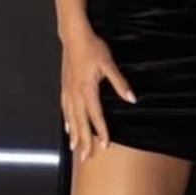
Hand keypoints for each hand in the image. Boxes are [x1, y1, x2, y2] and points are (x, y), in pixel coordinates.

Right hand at [60, 26, 136, 159]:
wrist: (74, 37)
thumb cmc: (92, 48)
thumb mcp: (109, 64)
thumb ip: (119, 83)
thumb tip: (131, 98)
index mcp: (87, 89)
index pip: (95, 116)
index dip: (101, 132)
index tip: (104, 145)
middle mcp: (75, 93)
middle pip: (80, 122)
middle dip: (84, 141)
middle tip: (85, 157)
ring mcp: (68, 91)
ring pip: (70, 118)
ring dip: (74, 135)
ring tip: (75, 148)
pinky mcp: (64, 87)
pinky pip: (65, 109)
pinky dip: (67, 121)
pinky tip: (68, 128)